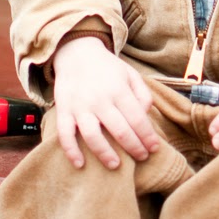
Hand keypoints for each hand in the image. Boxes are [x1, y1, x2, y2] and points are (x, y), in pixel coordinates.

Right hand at [51, 37, 158, 169]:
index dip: (147, 136)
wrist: (76, 53)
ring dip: (105, 154)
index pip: (137, 119)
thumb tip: (146, 117)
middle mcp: (99, 100)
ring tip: (116, 165)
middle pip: (120, 131)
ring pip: (92, 136)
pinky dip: (71, 151)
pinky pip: (65, 134)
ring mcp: (80, 106)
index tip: (154, 148)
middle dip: (134, 148)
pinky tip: (80, 164)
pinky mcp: (64, 111)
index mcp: (118, 90)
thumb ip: (143, 95)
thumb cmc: (107, 68)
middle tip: (142, 157)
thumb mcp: (130, 74)